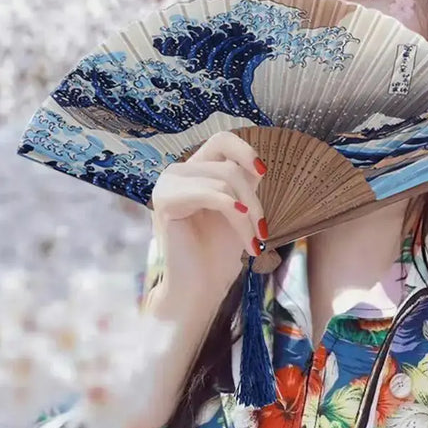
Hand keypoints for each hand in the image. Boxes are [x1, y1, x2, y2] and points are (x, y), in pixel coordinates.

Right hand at [148, 130, 268, 302]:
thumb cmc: (218, 251)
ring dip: (248, 214)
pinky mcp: (165, 201)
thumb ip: (244, 182)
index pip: (221, 140)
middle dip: (252, 197)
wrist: (200, 287)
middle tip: (261, 230)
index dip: (245, 150)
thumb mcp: (239, 207)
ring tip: (254, 242)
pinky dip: (237, 216)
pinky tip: (247, 238)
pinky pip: (214, 196)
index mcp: (193, 171)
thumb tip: (258, 163)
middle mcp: (176, 173)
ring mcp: (167, 185)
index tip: (262, 172)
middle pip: (228, 165)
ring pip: (224, 180)